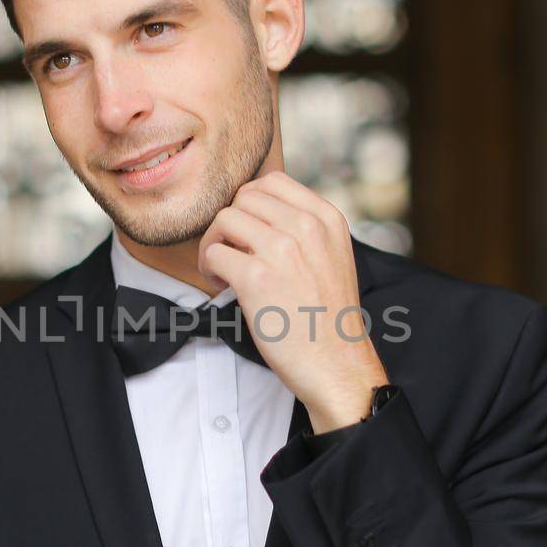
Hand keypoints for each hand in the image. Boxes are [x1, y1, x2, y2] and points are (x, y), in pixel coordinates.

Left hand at [197, 171, 389, 432]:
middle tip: (233, 252)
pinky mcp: (257, 277)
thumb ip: (305, 230)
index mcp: (327, 218)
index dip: (251, 205)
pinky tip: (223, 288)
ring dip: (215, 243)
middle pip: (244, 197)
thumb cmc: (329, 318)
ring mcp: (282, 249)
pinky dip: (209, 269)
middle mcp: (307, 226)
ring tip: (225, 270)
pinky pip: (214, 253)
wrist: (337, 364)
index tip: (249, 232)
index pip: (272, 182)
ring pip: (224, 219)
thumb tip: (258, 214)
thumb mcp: (333, 257)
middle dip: (231, 223)